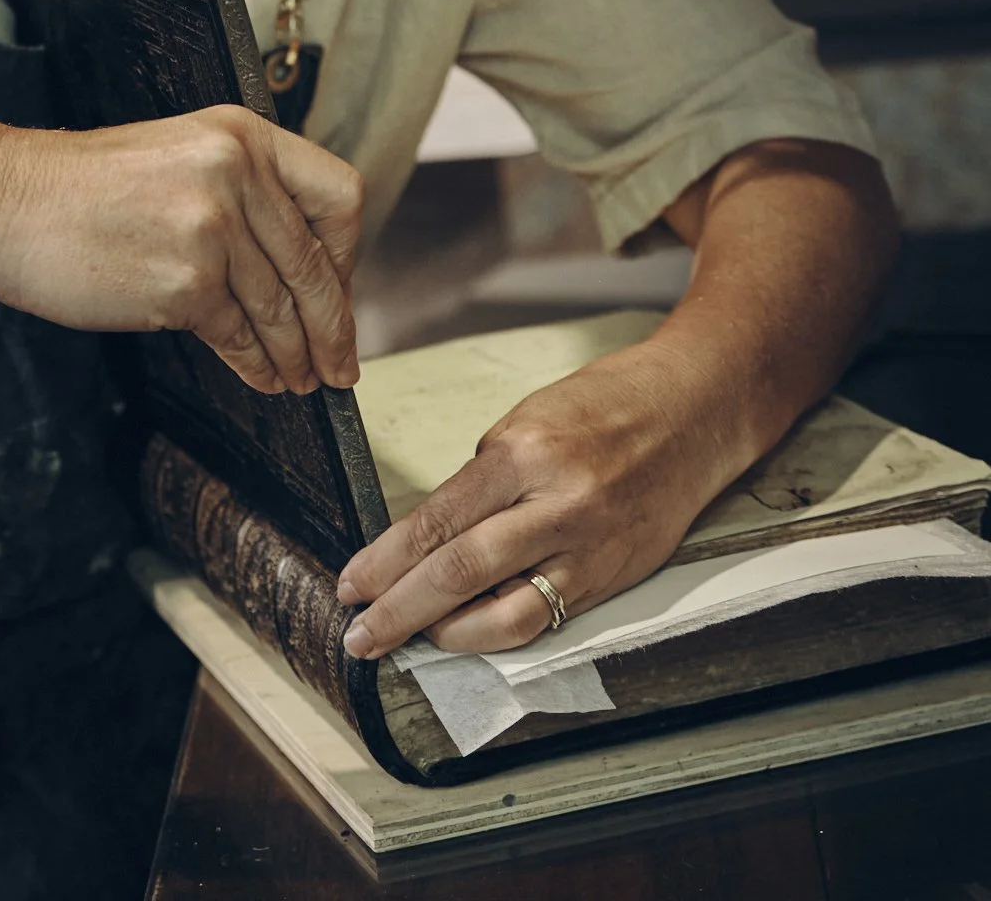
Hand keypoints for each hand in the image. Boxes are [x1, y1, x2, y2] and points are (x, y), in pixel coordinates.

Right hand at [0, 105, 362, 395]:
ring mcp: (213, 227)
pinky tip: (260, 377)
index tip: (340, 289)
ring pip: (281, 308)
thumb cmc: (80, 187)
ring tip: (299, 379)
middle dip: (333, 326)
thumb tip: (300, 267)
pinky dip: (254, 365)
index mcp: (243, 134)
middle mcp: (237, 172)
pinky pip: (239, 336)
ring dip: (295, 355)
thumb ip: (243, 192)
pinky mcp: (186, 282)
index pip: (338, 195)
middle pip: (315, 265)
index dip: (348, 253)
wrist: (3, 202)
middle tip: (341, 363)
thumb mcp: (180, 156)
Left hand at [336, 341, 740, 656]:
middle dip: (401, 609)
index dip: (386, 560)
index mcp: (524, 452)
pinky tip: (471, 635)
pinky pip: (547, 617)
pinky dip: (501, 632)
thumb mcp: (528, 419)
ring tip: (411, 642)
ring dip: (448, 636)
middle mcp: (556, 503)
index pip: (437, 520)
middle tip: (361, 633)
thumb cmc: (606, 404)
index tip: (352, 584)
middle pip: (459, 571)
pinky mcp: (614, 575)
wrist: (693, 410)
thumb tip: (438, 532)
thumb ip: (486, 478)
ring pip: (506, 613)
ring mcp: (589, 546)